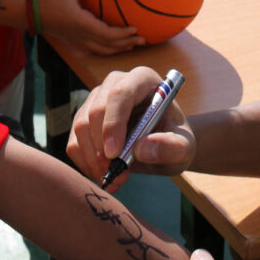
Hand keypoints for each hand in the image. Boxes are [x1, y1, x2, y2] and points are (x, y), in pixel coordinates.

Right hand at [39, 0, 143, 54]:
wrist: (32, 15)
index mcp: (81, 22)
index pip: (106, 33)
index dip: (122, 34)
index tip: (135, 29)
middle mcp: (82, 35)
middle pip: (109, 45)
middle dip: (127, 43)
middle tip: (143, 39)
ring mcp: (78, 41)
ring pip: (103, 50)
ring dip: (119, 48)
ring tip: (133, 45)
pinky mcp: (76, 42)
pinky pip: (95, 50)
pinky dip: (108, 50)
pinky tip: (117, 47)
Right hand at [68, 66, 194, 191]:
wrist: (163, 146)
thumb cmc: (175, 140)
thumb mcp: (185, 147)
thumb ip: (172, 147)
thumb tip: (143, 149)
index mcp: (143, 80)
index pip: (120, 94)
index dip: (113, 124)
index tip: (114, 154)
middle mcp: (115, 84)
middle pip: (96, 110)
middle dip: (102, 148)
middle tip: (117, 175)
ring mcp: (96, 100)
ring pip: (81, 127)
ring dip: (93, 160)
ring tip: (115, 179)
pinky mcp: (84, 119)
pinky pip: (75, 142)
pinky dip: (86, 164)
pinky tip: (104, 176)